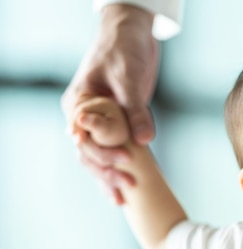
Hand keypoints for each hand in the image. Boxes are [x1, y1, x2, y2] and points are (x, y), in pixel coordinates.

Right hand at [61, 4, 158, 203]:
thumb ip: (135, 110)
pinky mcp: (113, 126)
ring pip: (96, 157)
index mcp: (78, 104)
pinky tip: (122, 190)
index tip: (124, 161)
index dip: (102, 152)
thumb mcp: (129, 80)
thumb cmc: (124, 52)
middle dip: (106, 170)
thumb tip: (143, 140)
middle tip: (128, 184)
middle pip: (88, 152)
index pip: (83, 137)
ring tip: (122, 198)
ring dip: (108, 176)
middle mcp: (83, 117)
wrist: (131, 36)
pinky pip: (110, 152)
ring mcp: (97, 124)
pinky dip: (115, 169)